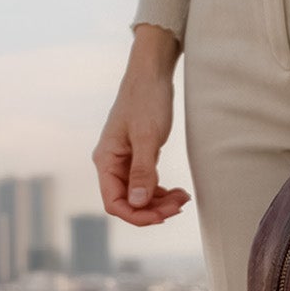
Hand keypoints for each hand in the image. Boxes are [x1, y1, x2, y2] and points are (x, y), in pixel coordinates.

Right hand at [94, 24, 190, 226]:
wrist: (151, 74)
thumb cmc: (146, 100)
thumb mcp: (147, 137)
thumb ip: (142, 171)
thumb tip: (137, 203)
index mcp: (106, 160)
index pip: (114, 202)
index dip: (137, 215)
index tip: (163, 216)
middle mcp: (111, 163)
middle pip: (128, 202)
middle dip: (154, 209)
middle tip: (181, 206)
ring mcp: (124, 161)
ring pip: (139, 195)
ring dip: (160, 202)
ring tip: (184, 198)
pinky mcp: (138, 156)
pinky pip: (147, 183)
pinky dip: (162, 191)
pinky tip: (179, 192)